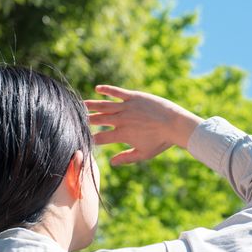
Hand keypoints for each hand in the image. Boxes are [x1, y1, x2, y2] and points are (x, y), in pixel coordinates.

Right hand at [83, 85, 203, 165]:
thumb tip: (111, 163)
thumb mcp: (144, 154)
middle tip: (75, 120)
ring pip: (104, 105)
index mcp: (122, 135)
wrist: (175, 124)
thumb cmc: (161, 141)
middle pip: (98, 120)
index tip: (82, 139)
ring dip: (91, 105)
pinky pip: (116, 92)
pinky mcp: (134, 97)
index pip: (100, 138)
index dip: (90, 139)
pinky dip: (106, 90)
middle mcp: (121, 120)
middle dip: (86, 120)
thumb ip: (127, 158)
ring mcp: (127, 107)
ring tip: (80, 105)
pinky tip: (97, 88)